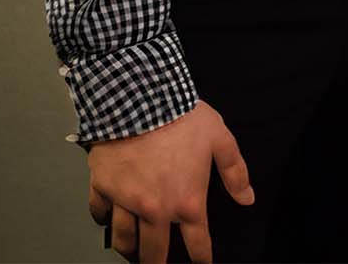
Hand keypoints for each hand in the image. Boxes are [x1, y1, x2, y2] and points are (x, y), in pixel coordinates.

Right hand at [87, 100, 252, 263]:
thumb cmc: (182, 118)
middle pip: (154, 252)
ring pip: (124, 239)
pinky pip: (99, 213)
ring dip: (129, 249)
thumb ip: (236, 172)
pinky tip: (107, 220)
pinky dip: (102, 219)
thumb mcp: (220, 140)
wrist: (141, 100)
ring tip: (132, 253)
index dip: (202, 257)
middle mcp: (155, 209)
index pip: (197, 242)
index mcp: (186, 201)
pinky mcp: (103, 188)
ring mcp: (126, 202)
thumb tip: (247, 198)